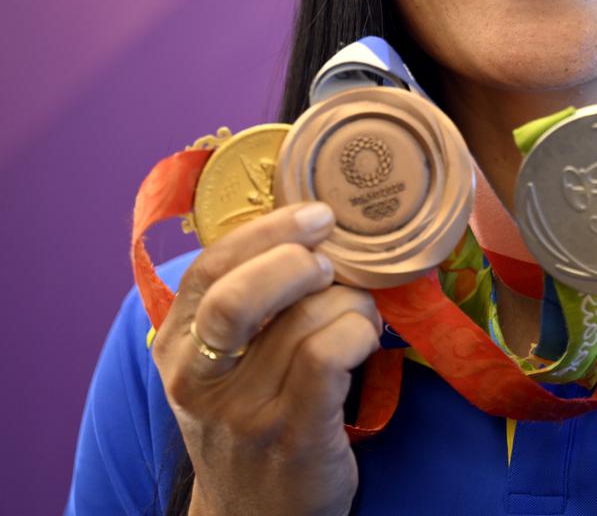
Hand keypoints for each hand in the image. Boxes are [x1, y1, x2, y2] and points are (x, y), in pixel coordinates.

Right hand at [151, 202, 381, 515]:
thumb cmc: (251, 420)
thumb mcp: (222, 365)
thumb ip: (245, 302)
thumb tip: (306, 226)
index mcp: (178, 348)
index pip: (209, 268)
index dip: (268, 231)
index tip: (316, 215)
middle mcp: (200, 380)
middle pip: (239, 294)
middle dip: (298, 260)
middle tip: (332, 264)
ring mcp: (245, 412)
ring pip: (307, 318)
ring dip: (350, 301)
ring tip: (358, 312)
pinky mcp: (293, 435)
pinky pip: (330, 355)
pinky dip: (359, 332)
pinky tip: (365, 338)